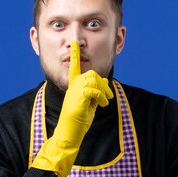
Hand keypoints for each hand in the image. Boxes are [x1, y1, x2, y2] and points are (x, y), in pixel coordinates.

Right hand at [31, 41, 113, 176]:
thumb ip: (95, 92)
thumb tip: (104, 81)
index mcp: (74, 87)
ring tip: (105, 102)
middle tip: (108, 96)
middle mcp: (72, 87)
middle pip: (91, 73)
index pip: (74, 68)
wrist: (69, 133)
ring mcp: (74, 92)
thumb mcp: (90, 104)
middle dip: (103, 83)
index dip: (74, 55)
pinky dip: (101, 97)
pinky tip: (102, 105)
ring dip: (103, 90)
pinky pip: (93, 89)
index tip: (74, 43)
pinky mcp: (78, 98)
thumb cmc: (78, 121)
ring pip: (93, 79)